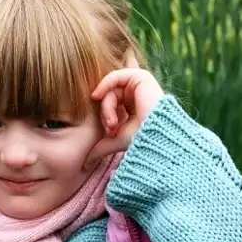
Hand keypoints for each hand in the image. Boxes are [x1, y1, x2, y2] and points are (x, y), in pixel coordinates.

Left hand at [83, 55, 163, 169]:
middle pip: (109, 97)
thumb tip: (84, 164)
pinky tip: (96, 95)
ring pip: (111, 90)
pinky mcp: (141, 78)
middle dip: (105, 113)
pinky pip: (115, 76)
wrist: (157, 136)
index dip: (106, 117)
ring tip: (113, 122)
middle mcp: (137, 96)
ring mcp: (140, 86)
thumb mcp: (116, 141)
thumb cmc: (142, 140)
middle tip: (111, 128)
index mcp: (134, 109)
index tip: (110, 132)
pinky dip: (104, 85)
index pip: (111, 104)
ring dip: (107, 107)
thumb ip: (100, 147)